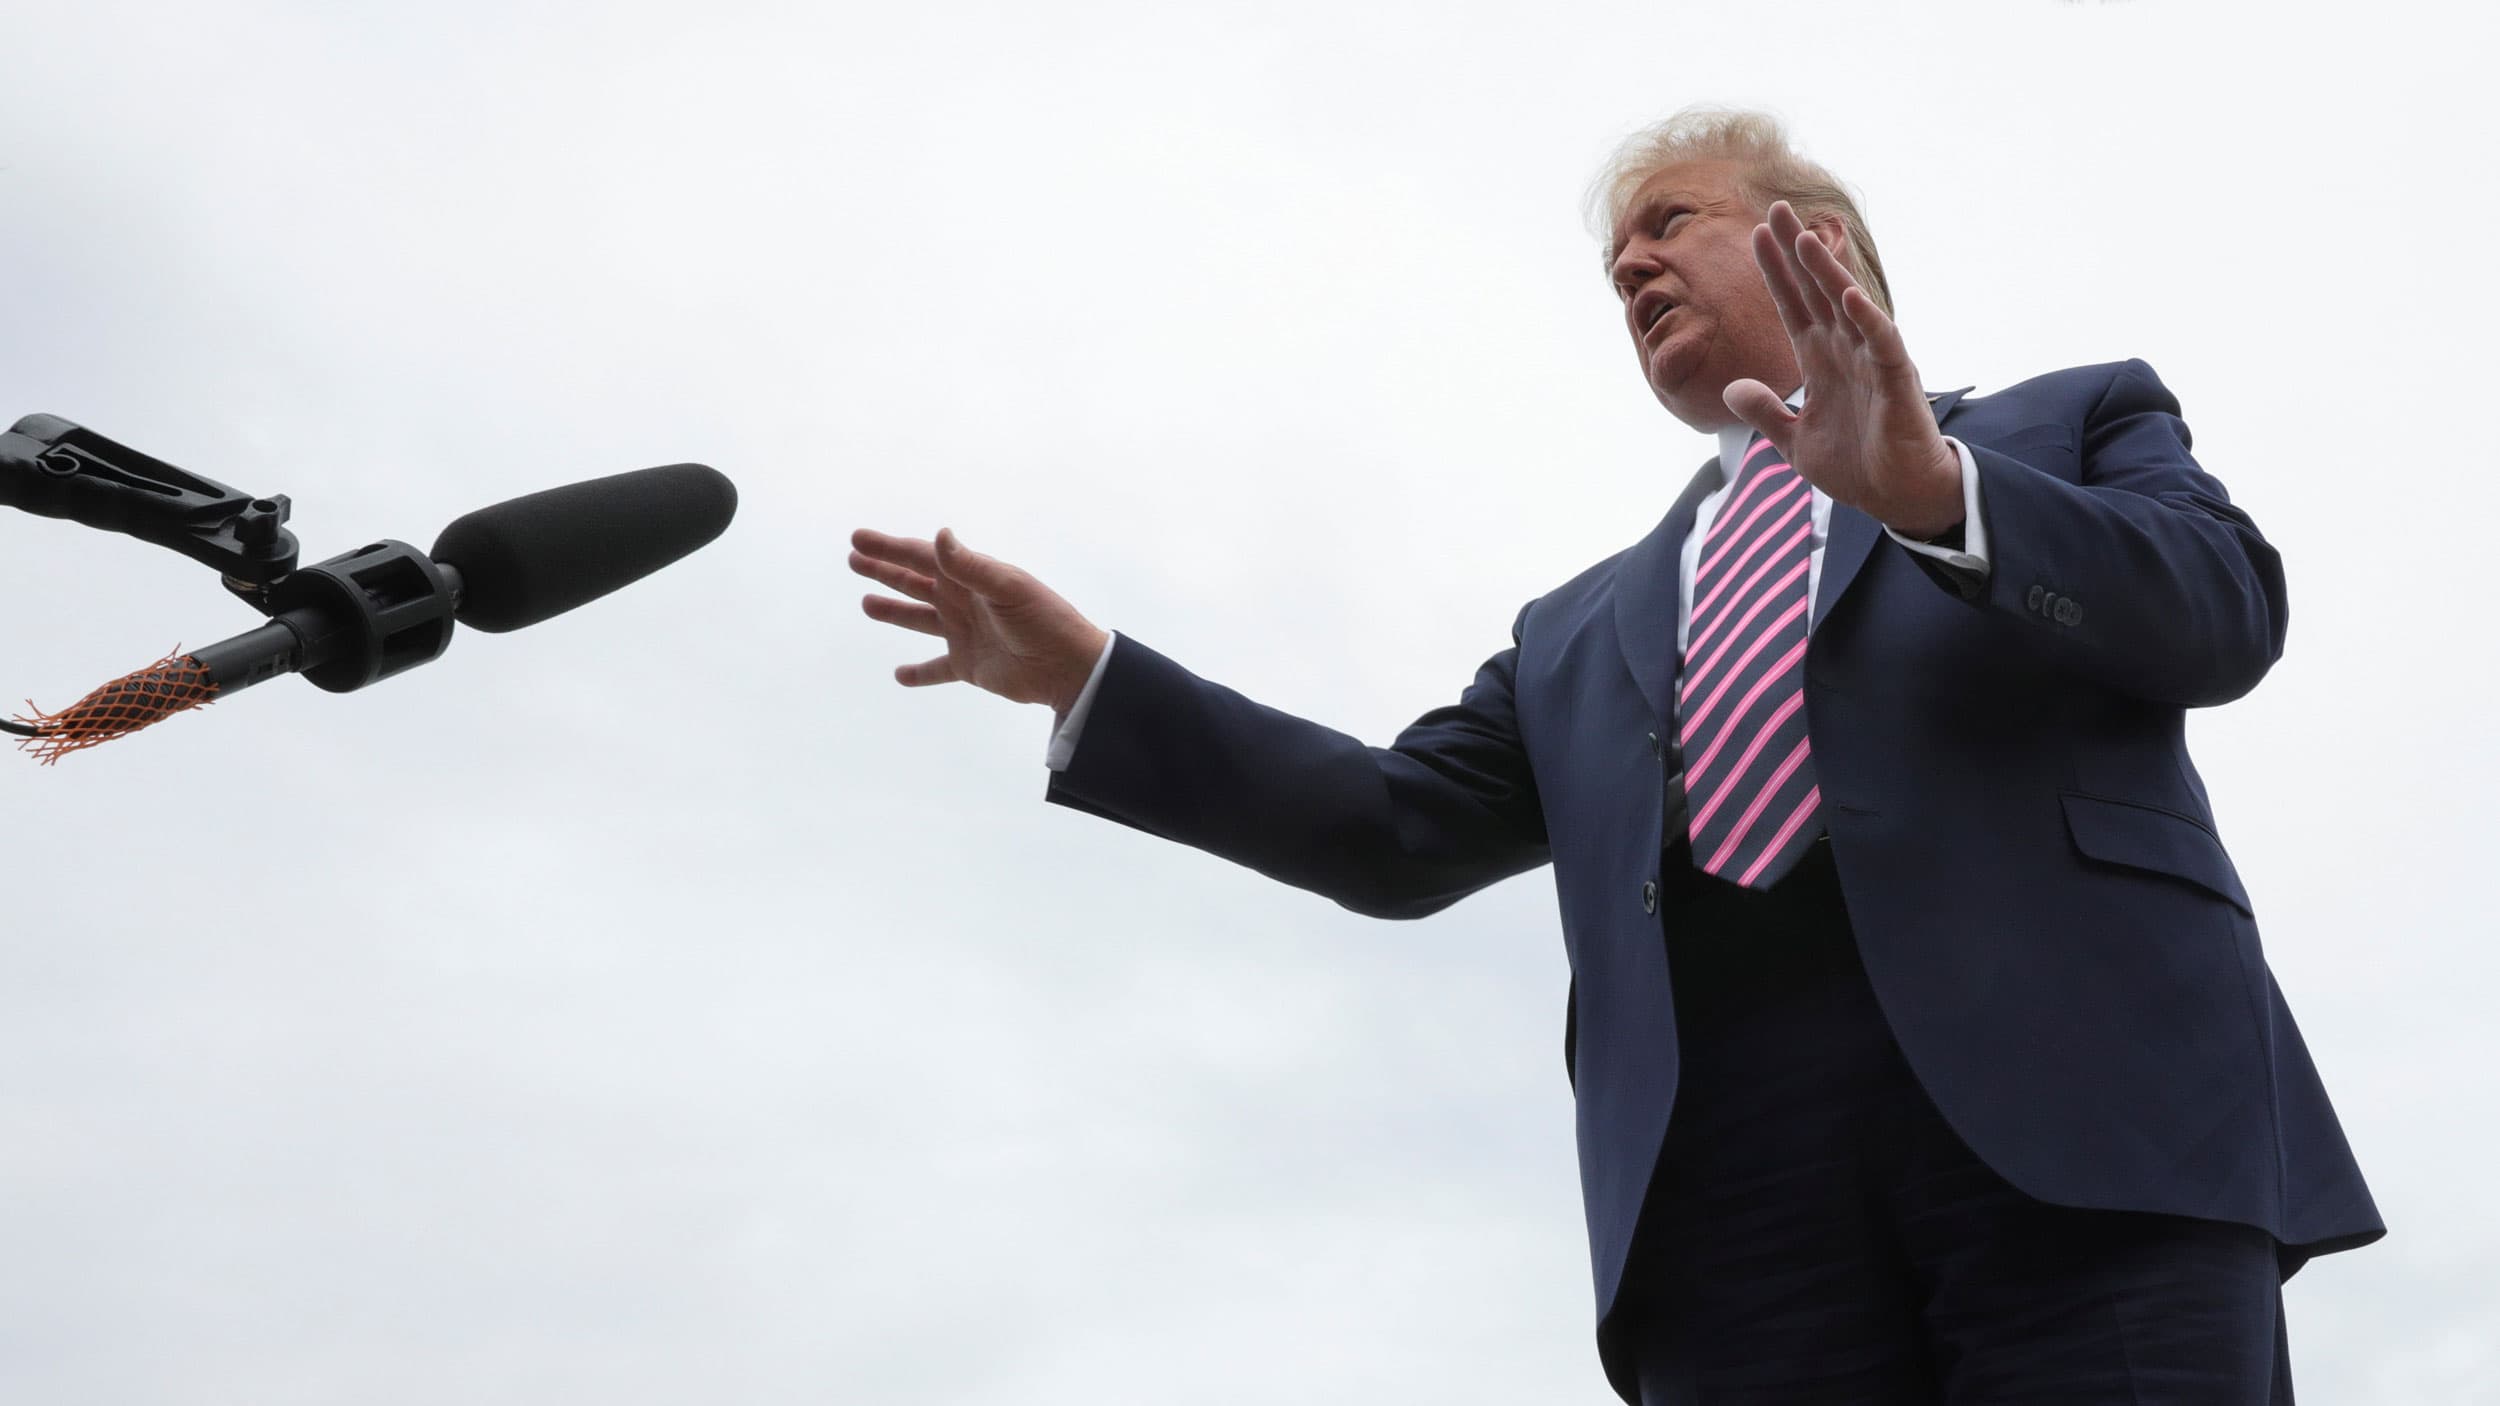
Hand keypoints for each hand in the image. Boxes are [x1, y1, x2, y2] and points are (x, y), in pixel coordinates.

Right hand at [850, 527, 1109, 712]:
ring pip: (920, 620)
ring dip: (894, 611)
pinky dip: (919, 673)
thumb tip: (939, 535)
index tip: (858, 539)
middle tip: (853, 559)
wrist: (1069, 668)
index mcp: (971, 578)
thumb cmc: (1044, 621)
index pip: (922, 557)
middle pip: (915, 582)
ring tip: (866, 604)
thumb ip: (971, 567)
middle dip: (884, 570)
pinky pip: (937, 669)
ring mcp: (964, 634)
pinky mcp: (969, 665)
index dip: (889, 547)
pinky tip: (899, 676)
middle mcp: (963, 602)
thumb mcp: (1008, 589)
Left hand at [1723, 201, 1962, 538]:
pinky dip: (1867, 319)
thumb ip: (1765, 413)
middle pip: (1817, 291)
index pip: (1793, 304)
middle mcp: (1846, 351)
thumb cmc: (1855, 467)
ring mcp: (1872, 361)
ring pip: (1848, 307)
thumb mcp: (1794, 441)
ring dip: (1827, 273)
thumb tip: (1731, 389)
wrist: (1896, 498)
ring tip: (1806, 239)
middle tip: (1777, 210)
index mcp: (1820, 360)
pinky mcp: (1897, 380)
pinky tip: (1849, 296)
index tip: (1755, 235)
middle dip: (1797, 252)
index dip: (1775, 271)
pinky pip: (1882, 342)